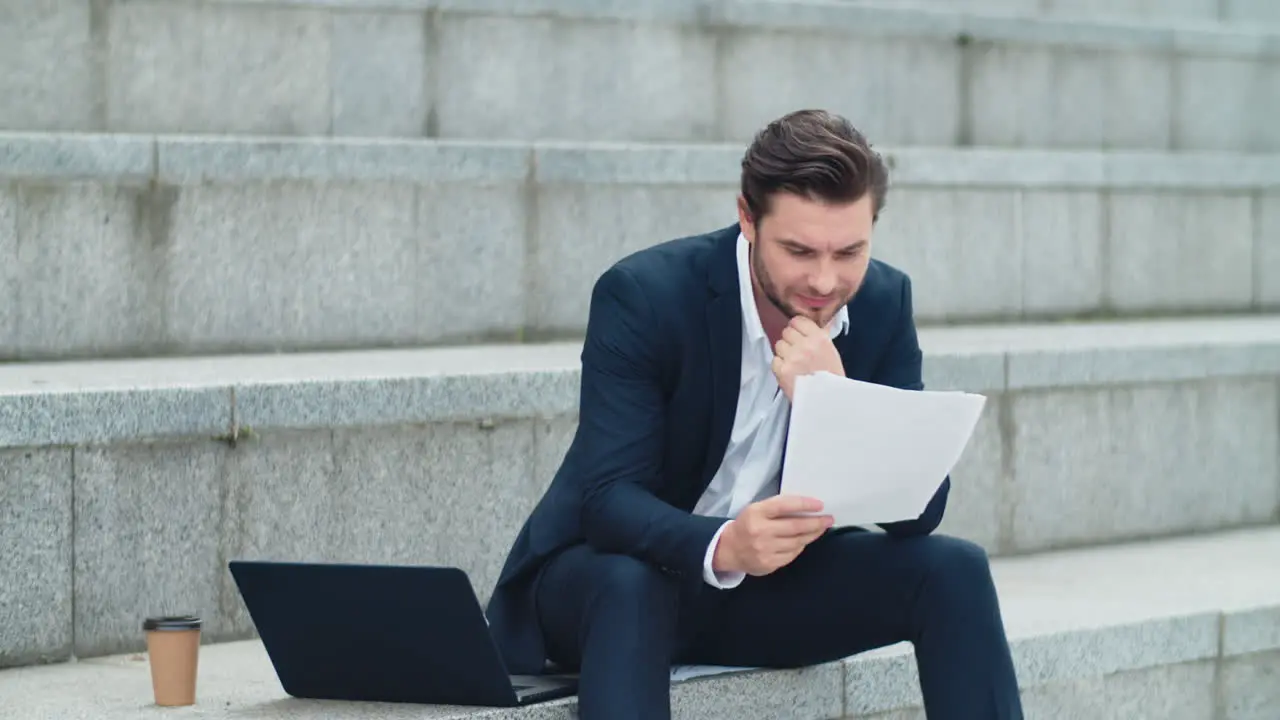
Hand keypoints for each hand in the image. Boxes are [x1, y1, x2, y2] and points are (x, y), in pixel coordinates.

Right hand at [712, 495, 833, 576]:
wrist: (730, 549)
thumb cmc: (748, 524)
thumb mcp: (757, 509)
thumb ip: (778, 507)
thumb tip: (807, 508)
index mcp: (756, 513)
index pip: (784, 506)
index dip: (804, 504)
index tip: (820, 505)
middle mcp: (760, 531)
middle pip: (795, 527)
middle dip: (816, 523)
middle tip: (829, 519)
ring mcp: (764, 550)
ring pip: (797, 542)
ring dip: (812, 535)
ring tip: (820, 529)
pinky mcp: (769, 564)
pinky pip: (792, 554)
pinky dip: (800, 546)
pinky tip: (804, 540)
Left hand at [771, 316, 844, 400]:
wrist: (827, 401)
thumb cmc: (832, 377)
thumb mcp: (831, 351)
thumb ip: (820, 336)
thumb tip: (816, 322)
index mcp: (819, 338)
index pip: (797, 320)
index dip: (796, 328)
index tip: (798, 334)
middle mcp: (805, 345)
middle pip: (786, 332)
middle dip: (790, 340)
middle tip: (797, 351)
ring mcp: (792, 357)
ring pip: (779, 345)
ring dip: (784, 353)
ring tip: (794, 364)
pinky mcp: (782, 370)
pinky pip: (774, 360)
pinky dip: (780, 366)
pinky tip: (790, 372)